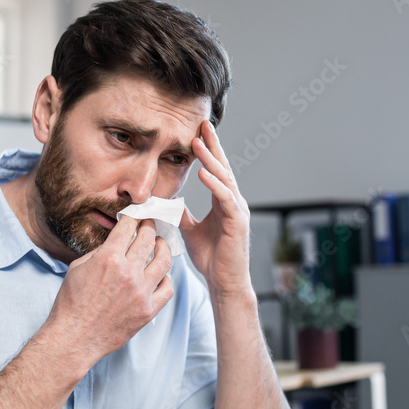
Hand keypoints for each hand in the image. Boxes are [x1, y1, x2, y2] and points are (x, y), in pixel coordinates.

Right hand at [42, 215, 172, 372]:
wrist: (74, 338)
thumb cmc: (71, 303)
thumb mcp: (78, 268)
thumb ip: (100, 252)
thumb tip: (117, 243)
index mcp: (108, 258)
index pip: (128, 227)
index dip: (134, 217)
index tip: (137, 215)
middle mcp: (128, 273)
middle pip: (148, 239)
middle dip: (150, 227)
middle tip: (150, 225)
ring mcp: (141, 292)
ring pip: (164, 261)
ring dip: (163, 248)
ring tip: (160, 245)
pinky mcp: (148, 310)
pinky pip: (167, 288)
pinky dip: (166, 278)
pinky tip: (160, 275)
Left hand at [180, 120, 251, 297]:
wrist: (224, 283)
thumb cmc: (212, 259)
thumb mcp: (191, 231)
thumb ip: (183, 214)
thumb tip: (170, 200)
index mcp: (224, 203)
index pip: (215, 171)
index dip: (207, 151)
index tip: (197, 132)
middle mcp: (234, 203)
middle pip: (222, 168)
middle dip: (212, 146)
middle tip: (202, 125)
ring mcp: (238, 212)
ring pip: (224, 179)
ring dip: (211, 160)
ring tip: (199, 144)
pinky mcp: (237, 223)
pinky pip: (226, 199)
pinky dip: (215, 185)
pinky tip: (203, 174)